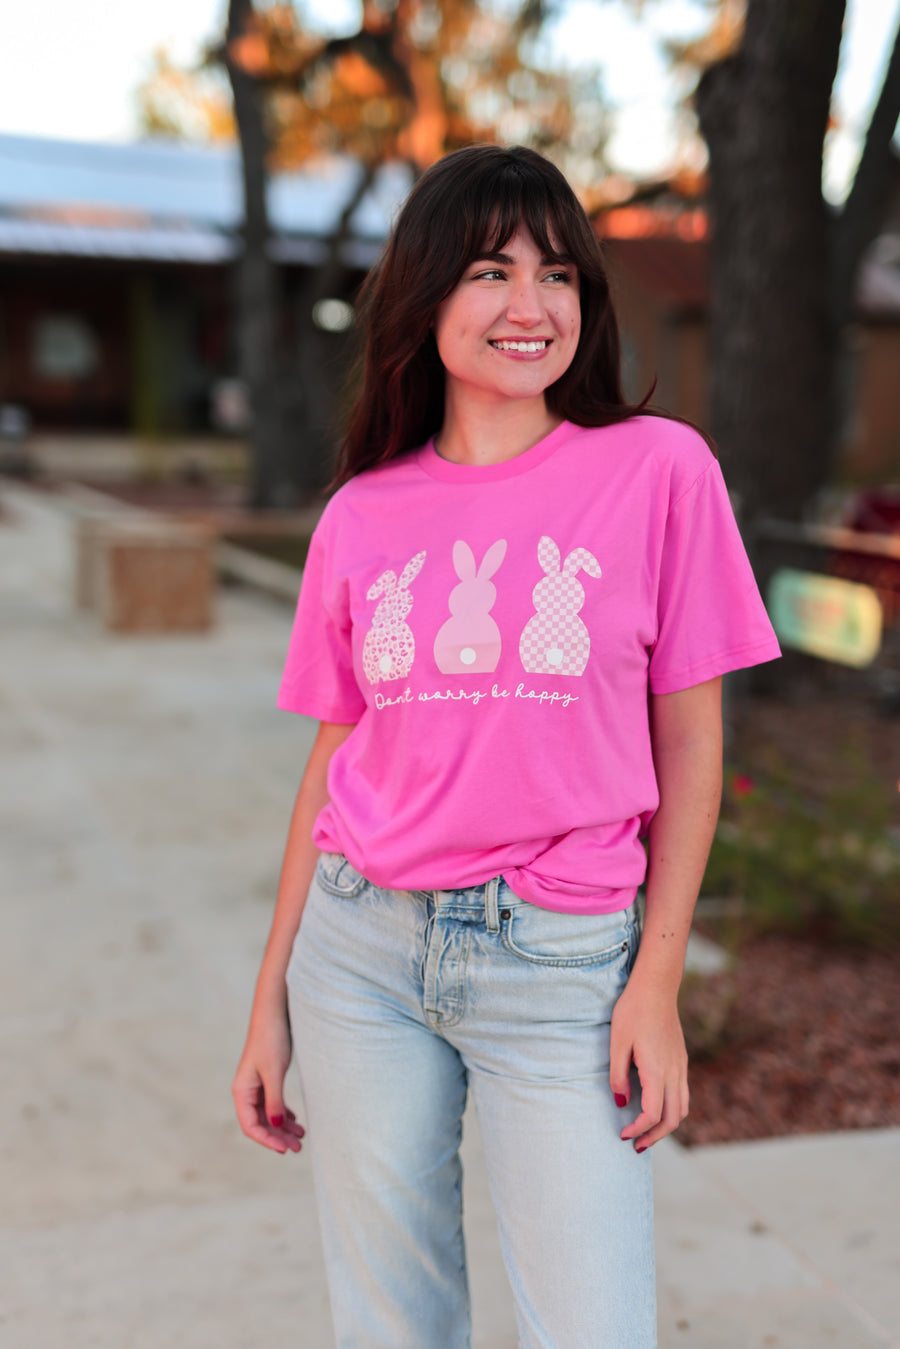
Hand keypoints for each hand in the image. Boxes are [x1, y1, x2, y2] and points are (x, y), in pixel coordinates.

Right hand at [232, 1011, 304, 1154]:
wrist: (274, 1014)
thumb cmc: (271, 1040)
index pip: (250, 1126)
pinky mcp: (266, 1079)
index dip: (267, 1140)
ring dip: (283, 1127)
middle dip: (278, 1137)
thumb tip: (276, 1126)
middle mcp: (246, 1091)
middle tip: (298, 1147)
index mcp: (242, 1091)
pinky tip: (295, 1120)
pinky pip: (273, 1103)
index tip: (284, 1149)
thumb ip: (275, 1100)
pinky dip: (284, 1113)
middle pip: (260, 1123)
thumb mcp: (274, 1072)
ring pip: (269, 1114)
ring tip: (301, 1136)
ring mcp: (256, 1086)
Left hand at [609, 973, 688, 1151]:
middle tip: (636, 1145)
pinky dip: (672, 1109)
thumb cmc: (632, 1012)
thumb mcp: (617, 1043)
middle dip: (655, 1136)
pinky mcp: (681, 1060)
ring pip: (682, 1108)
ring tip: (647, 1132)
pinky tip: (657, 1107)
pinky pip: (682, 1094)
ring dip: (666, 1126)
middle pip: (673, 1118)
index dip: (638, 1129)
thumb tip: (621, 1103)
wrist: (656, 987)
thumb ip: (618, 1076)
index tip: (623, 1134)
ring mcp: (681, 1066)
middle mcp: (674, 1072)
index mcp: (657, 1070)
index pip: (653, 1114)